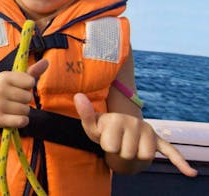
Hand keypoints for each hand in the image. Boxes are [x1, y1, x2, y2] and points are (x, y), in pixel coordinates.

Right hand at [0, 59, 47, 127]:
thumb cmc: (6, 91)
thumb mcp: (15, 79)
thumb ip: (32, 71)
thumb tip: (46, 61)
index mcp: (3, 77)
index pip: (30, 81)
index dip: (28, 86)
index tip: (19, 86)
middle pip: (28, 97)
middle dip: (25, 100)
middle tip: (14, 99)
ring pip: (26, 110)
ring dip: (23, 111)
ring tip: (12, 108)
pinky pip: (21, 121)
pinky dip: (22, 121)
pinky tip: (14, 118)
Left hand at [74, 93, 197, 176]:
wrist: (118, 130)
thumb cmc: (102, 130)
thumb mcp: (91, 126)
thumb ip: (86, 114)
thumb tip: (77, 96)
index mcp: (119, 119)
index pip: (111, 146)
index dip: (106, 147)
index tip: (105, 138)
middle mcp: (136, 123)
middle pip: (126, 154)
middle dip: (119, 154)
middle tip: (116, 143)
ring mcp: (148, 132)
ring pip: (143, 157)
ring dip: (133, 157)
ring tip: (126, 146)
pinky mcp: (157, 140)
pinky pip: (170, 151)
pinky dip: (179, 162)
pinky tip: (190, 173)